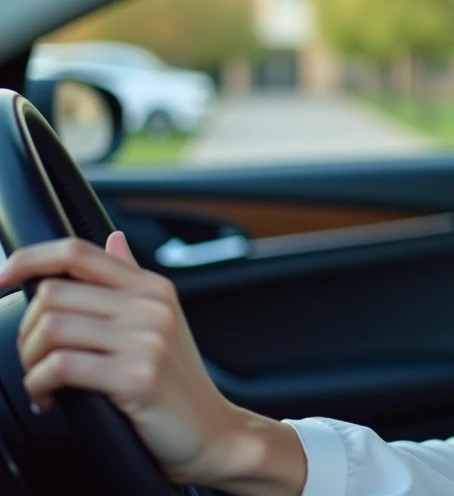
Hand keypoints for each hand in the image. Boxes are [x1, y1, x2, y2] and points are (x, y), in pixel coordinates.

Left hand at [0, 232, 242, 483]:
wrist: (213, 432)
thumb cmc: (180, 385)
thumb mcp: (161, 323)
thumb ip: (131, 281)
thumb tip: (113, 241)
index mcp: (152, 288)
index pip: (78, 252)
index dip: (29, 259)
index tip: (2, 278)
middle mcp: (151, 307)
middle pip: (54, 293)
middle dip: (26, 331)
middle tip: (33, 359)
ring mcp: (147, 340)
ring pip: (52, 327)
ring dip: (29, 361)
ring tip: (41, 380)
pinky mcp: (138, 376)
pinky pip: (60, 366)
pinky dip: (39, 384)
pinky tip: (49, 397)